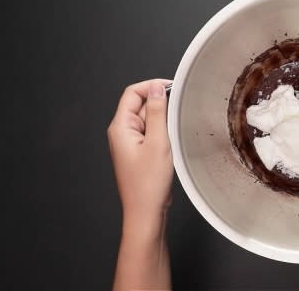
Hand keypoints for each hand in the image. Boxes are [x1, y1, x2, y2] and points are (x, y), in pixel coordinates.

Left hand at [108, 79, 172, 221]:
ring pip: (148, 119)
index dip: (152, 86)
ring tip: (173, 134)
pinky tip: (171, 143)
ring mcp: (131, 142)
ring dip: (163, 120)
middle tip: (178, 114)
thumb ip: (157, 112)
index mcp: (120, 127)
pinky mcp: (140, 151)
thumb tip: (157, 89)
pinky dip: (163, 132)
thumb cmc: (148, 184)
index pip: (133, 93)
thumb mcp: (157, 142)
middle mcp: (122, 132)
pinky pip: (152, 132)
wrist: (146, 211)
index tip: (171, 87)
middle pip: (141, 104)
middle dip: (160, 105)